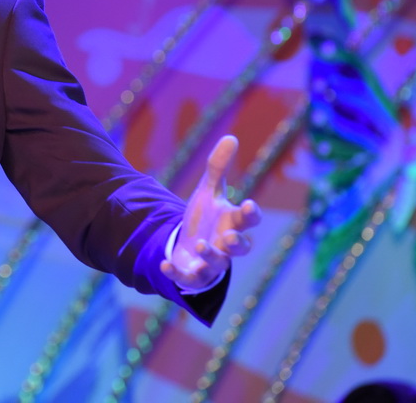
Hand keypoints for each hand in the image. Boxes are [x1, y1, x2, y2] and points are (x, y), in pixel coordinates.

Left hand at [161, 135, 261, 289]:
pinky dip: (177, 273)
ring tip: (199, 244)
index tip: (249, 204)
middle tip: (228, 237)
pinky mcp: (194, 276)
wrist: (189, 245)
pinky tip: (164, 264)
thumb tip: (231, 137)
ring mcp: (212, 263)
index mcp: (232, 222)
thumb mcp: (208, 190)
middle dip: (237, 244)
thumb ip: (218, 167)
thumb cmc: (206, 217)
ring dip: (210, 256)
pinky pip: (188, 279)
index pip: (248, 219)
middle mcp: (226, 245)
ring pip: (218, 265)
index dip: (251, 213)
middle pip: (240, 248)